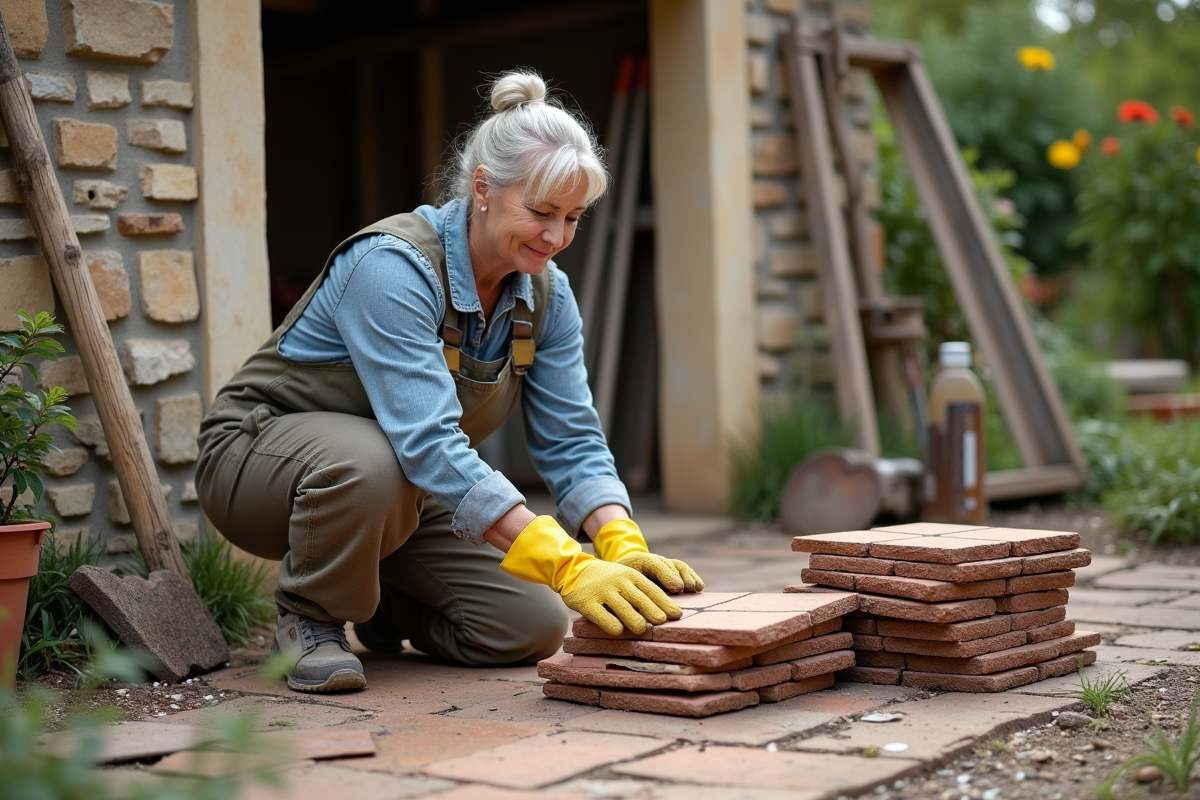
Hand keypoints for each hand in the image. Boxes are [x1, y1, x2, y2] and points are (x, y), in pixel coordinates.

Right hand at [560, 559, 680, 635]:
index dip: (665, 602)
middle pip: (640, 599)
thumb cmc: (607, 578)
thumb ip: (641, 590)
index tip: (677, 615)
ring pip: (623, 608)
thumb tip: (665, 611)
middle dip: (653, 611)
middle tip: (663, 623)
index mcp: (631, 575)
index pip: (652, 590)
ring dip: (635, 620)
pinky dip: (611, 625)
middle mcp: (618, 582)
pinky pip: (602, 616)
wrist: (573, 569)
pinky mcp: (587, 602)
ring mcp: (602, 591)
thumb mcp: (625, 576)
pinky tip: (617, 631)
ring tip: (642, 629)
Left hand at [592, 518, 704, 592]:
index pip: (654, 564)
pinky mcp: (670, 569)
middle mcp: (652, 560)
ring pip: (677, 565)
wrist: (620, 569)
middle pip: (667, 565)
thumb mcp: (617, 588)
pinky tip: (699, 588)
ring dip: (687, 577)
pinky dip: (692, 577)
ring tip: (693, 588)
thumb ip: (625, 597)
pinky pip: (682, 569)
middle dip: (676, 577)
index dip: (666, 575)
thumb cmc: (617, 584)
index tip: (677, 589)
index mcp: (636, 562)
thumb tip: (633, 610)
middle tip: (684, 590)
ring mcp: (662, 563)